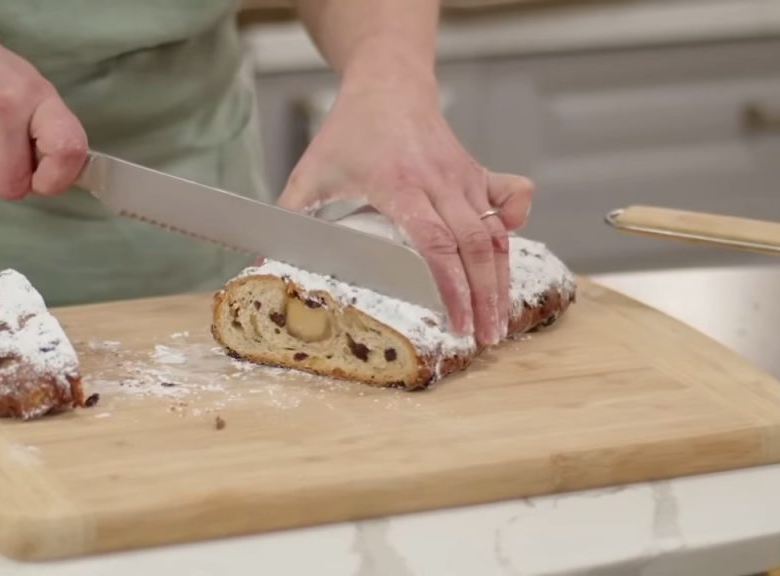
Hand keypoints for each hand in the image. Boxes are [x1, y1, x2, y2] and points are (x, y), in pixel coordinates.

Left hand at [277, 54, 533, 346]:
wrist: (387, 85)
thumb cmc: (347, 133)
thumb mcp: (311, 173)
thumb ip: (290, 219)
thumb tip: (263, 263)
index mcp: (399, 184)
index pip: (435, 243)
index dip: (451, 287)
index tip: (457, 323)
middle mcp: (439, 181)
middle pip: (474, 245)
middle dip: (485, 297)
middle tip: (486, 339)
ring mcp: (463, 176)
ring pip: (495, 231)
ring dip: (501, 278)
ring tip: (498, 320)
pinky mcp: (478, 171)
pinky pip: (510, 198)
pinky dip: (515, 225)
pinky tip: (506, 254)